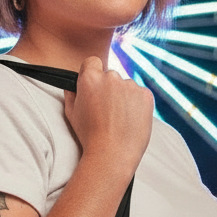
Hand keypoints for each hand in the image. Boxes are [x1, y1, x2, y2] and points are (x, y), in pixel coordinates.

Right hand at [63, 56, 152, 172]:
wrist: (112, 154)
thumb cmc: (90, 136)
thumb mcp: (72, 115)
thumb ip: (71, 95)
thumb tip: (71, 87)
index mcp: (90, 78)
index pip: (92, 62)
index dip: (93, 73)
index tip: (95, 87)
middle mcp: (111, 77)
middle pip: (110, 76)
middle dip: (109, 89)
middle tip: (107, 111)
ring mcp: (130, 85)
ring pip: (126, 86)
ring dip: (124, 97)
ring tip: (119, 120)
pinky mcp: (145, 95)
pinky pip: (140, 95)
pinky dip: (137, 105)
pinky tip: (130, 120)